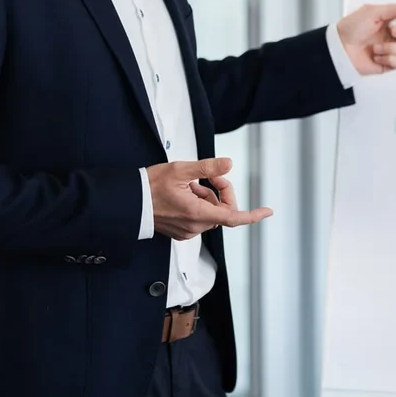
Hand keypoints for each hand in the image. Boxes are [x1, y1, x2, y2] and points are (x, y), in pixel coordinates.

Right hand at [146, 158, 272, 240]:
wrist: (129, 202)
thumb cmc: (150, 187)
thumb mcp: (181, 170)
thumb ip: (207, 168)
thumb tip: (228, 164)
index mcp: (197, 214)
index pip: (233, 217)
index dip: (253, 215)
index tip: (266, 211)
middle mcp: (194, 227)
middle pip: (222, 210)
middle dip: (218, 191)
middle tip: (205, 176)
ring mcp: (187, 231)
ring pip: (210, 212)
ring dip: (205, 197)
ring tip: (187, 185)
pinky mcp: (181, 231)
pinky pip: (199, 217)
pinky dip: (197, 204)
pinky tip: (182, 194)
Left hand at [336, 1, 395, 75]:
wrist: (339, 48)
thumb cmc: (352, 27)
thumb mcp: (372, 12)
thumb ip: (394, 9)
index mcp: (393, 21)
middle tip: (394, 30)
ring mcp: (393, 50)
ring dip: (391, 47)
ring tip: (375, 46)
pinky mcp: (389, 64)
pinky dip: (387, 57)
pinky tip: (375, 55)